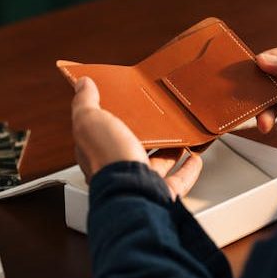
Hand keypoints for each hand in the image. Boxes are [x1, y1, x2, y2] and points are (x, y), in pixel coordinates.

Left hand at [71, 76, 201, 199]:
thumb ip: (85, 102)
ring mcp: (140, 183)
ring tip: (178, 135)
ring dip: (168, 151)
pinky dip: (188, 169)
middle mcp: (117, 171)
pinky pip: (179, 181)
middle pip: (132, 150)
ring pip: (156, 165)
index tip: (122, 108)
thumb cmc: (107, 159)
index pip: (101, 135)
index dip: (109, 121)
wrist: (130, 192)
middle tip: (155, 120)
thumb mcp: (89, 119)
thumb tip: (82, 84)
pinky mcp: (162, 193)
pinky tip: (194, 158)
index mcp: (97, 153)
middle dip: (144, 136)